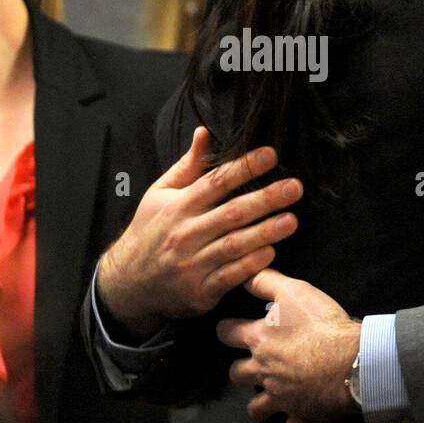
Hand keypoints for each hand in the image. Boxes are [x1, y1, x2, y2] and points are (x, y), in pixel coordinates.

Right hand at [98, 127, 302, 338]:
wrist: (129, 282)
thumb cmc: (149, 232)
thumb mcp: (159, 194)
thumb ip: (187, 165)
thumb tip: (205, 133)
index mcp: (179, 206)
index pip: (216, 182)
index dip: (244, 168)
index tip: (270, 155)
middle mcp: (187, 232)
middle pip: (232, 213)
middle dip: (265, 199)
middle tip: (294, 187)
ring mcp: (194, 263)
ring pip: (234, 245)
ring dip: (265, 232)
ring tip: (291, 220)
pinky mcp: (201, 290)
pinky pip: (230, 275)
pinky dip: (251, 264)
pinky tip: (271, 252)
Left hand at [220, 269, 361, 422]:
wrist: (352, 360)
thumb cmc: (323, 324)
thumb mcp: (293, 291)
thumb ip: (266, 281)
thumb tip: (245, 273)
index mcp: (259, 340)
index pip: (227, 333)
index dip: (225, 329)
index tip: (227, 328)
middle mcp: (264, 371)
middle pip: (236, 374)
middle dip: (239, 370)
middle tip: (249, 365)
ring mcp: (281, 397)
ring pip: (256, 407)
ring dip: (258, 404)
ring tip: (263, 401)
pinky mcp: (301, 417)